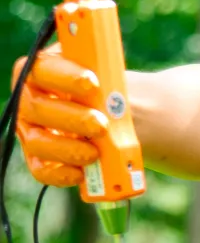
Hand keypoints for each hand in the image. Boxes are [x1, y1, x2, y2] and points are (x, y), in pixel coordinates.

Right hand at [12, 43, 106, 186]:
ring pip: (36, 140)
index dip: (64, 76)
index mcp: (48, 69)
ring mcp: (33, 128)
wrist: (123, 115)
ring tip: (94, 153)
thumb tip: (112, 100)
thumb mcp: (115, 81)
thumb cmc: (115, 91)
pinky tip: (80, 174)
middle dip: (71, 118)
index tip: (92, 83)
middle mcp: (33, 97)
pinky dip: (59, 173)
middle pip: (36, 107)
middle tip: (101, 126)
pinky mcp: (40, 155)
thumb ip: (108, 85)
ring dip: (66, 148)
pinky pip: (41, 168)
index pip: (42, 68)